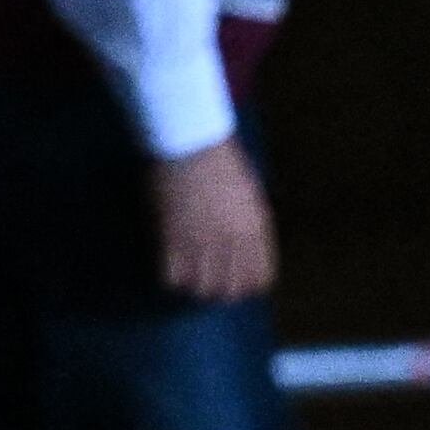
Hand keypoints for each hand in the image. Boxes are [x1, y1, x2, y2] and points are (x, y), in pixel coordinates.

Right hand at [153, 138, 279, 303]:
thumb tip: (245, 249)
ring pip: (201, 289)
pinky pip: (173, 278)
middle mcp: (233, 241)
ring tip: (186, 271)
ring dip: (194, 283)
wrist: (189, 139)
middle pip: (230, 291)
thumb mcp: (249, 192)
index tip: (232, 277)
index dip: (245, 284)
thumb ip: (250, 224)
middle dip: (219, 289)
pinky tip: (169, 262)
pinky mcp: (174, 239)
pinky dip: (171, 275)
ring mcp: (203, 242)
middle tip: (206, 278)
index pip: (260, 279)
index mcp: (255, 229)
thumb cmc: (219, 158)